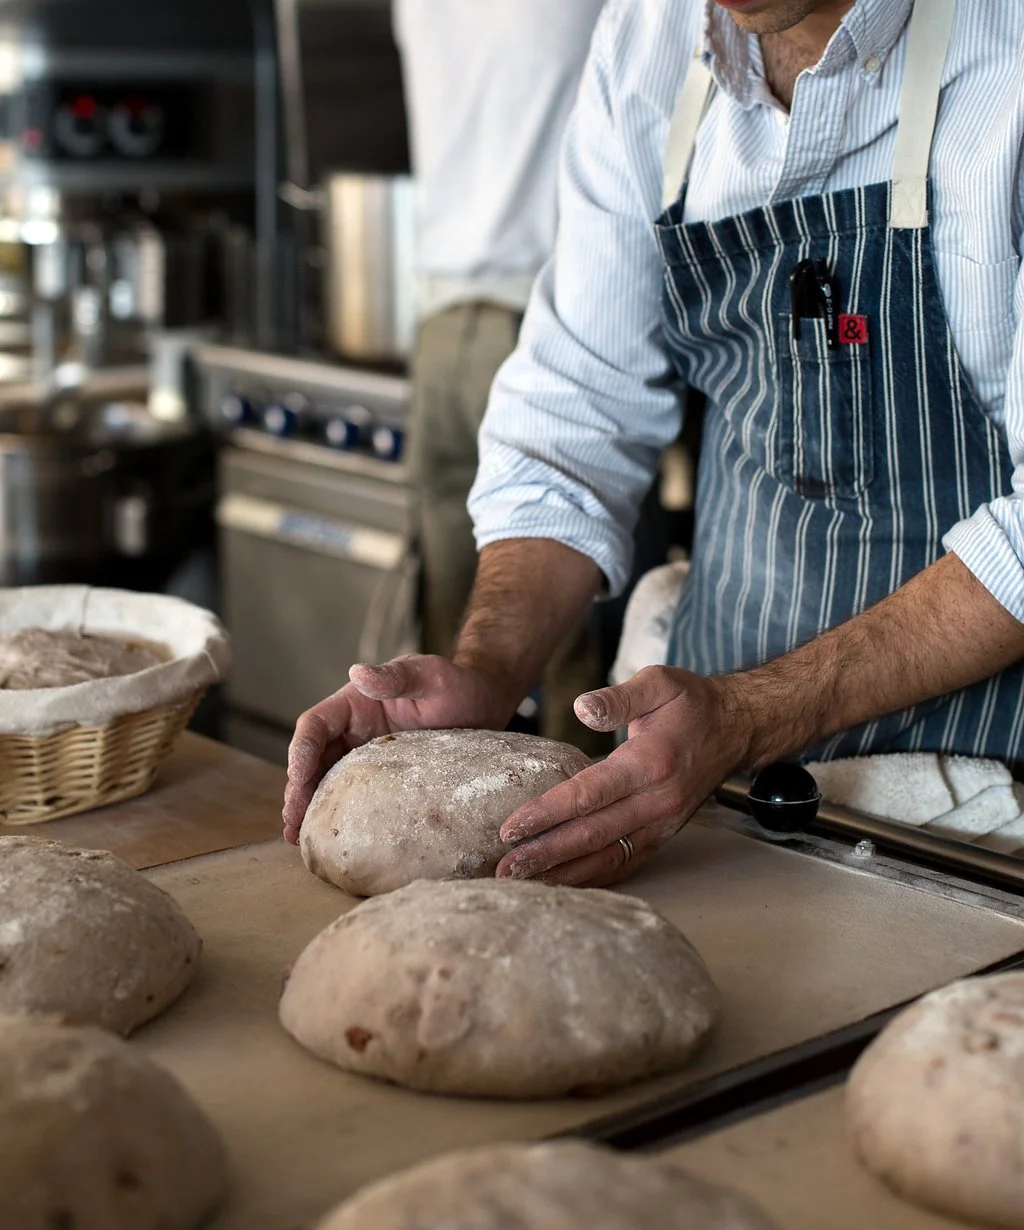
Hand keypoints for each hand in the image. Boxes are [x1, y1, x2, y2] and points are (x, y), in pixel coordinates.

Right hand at [283, 654, 509, 844]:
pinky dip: (335, 814)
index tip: (298, 779)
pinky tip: (327, 837)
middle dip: (298, 789)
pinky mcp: (380, 778)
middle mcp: (352, 730)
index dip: (301, 751)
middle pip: (311, 759)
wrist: (483, 706)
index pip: (315, 725)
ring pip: (324, 780)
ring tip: (297, 837)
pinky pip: (351, 795)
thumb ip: (397, 677)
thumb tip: (358, 672)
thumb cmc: (457, 685)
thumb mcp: (431, 676)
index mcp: (354, 703)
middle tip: (292, 821)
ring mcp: (364, 755)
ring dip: (308, 806)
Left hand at [494, 666, 751, 886]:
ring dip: (564, 874)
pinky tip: (562, 884)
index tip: (511, 828)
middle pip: (593, 835)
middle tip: (505, 869)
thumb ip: (618, 697)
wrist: (737, 728)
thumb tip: (581, 708)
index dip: (547, 814)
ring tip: (523, 883)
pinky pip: (626, 862)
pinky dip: (593, 877)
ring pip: (608, 857)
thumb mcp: (658, 683)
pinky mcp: (664, 835)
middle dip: (546, 854)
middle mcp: (657, 801)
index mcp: (649, 763)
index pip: (589, 795)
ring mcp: (663, 824)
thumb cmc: (691, 703)